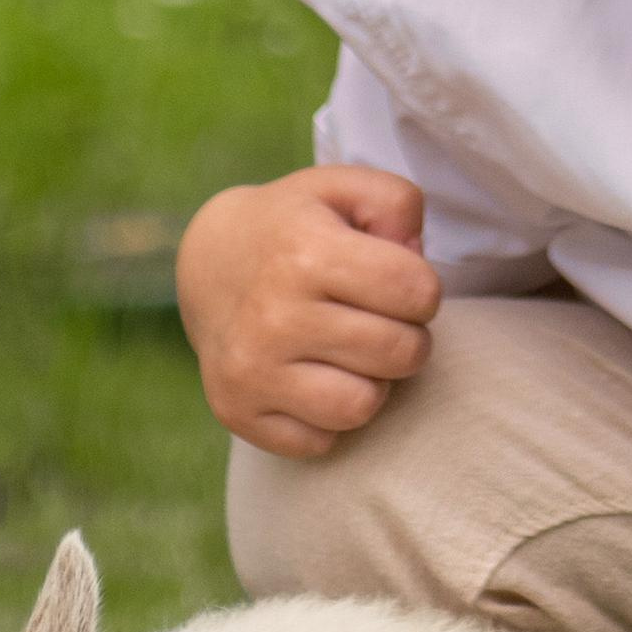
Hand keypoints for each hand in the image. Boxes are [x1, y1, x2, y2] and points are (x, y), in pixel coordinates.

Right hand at [176, 166, 440, 459]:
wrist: (209, 262)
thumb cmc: (297, 227)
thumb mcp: (344, 188)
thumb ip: (398, 204)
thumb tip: (414, 260)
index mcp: (305, 252)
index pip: (418, 292)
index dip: (422, 288)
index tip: (395, 281)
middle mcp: (273, 315)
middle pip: (401, 354)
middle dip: (406, 336)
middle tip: (376, 319)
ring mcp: (250, 370)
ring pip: (363, 407)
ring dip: (372, 382)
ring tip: (350, 352)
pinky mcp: (237, 411)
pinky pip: (321, 442)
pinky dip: (330, 418)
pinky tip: (314, 379)